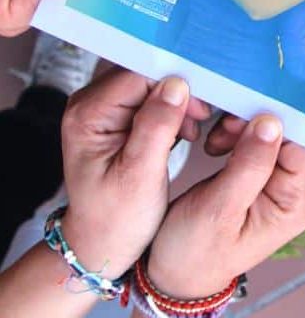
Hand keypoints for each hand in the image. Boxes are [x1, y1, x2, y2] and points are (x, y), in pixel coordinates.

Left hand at [60, 71, 190, 278]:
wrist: (102, 243)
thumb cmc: (116, 218)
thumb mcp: (140, 176)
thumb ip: (156, 127)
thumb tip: (177, 85)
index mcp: (88, 115)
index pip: (137, 74)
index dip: (174, 82)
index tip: (202, 104)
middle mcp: (90, 104)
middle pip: (144, 74)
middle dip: (178, 90)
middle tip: (201, 117)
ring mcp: (103, 109)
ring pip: (151, 83)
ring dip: (178, 100)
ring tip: (190, 130)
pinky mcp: (118, 117)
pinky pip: (151, 97)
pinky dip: (172, 109)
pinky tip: (182, 131)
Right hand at [148, 114, 304, 297]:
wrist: (174, 273)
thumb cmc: (195, 251)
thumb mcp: (219, 210)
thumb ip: (248, 166)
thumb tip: (272, 122)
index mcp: (296, 204)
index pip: (299, 146)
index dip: (272, 124)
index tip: (238, 118)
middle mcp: (295, 191)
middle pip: (287, 136)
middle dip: (254, 124)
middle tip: (222, 131)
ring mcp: (278, 182)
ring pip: (270, 133)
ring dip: (241, 128)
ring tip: (215, 143)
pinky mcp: (259, 174)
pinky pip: (255, 140)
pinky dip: (235, 135)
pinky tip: (215, 145)